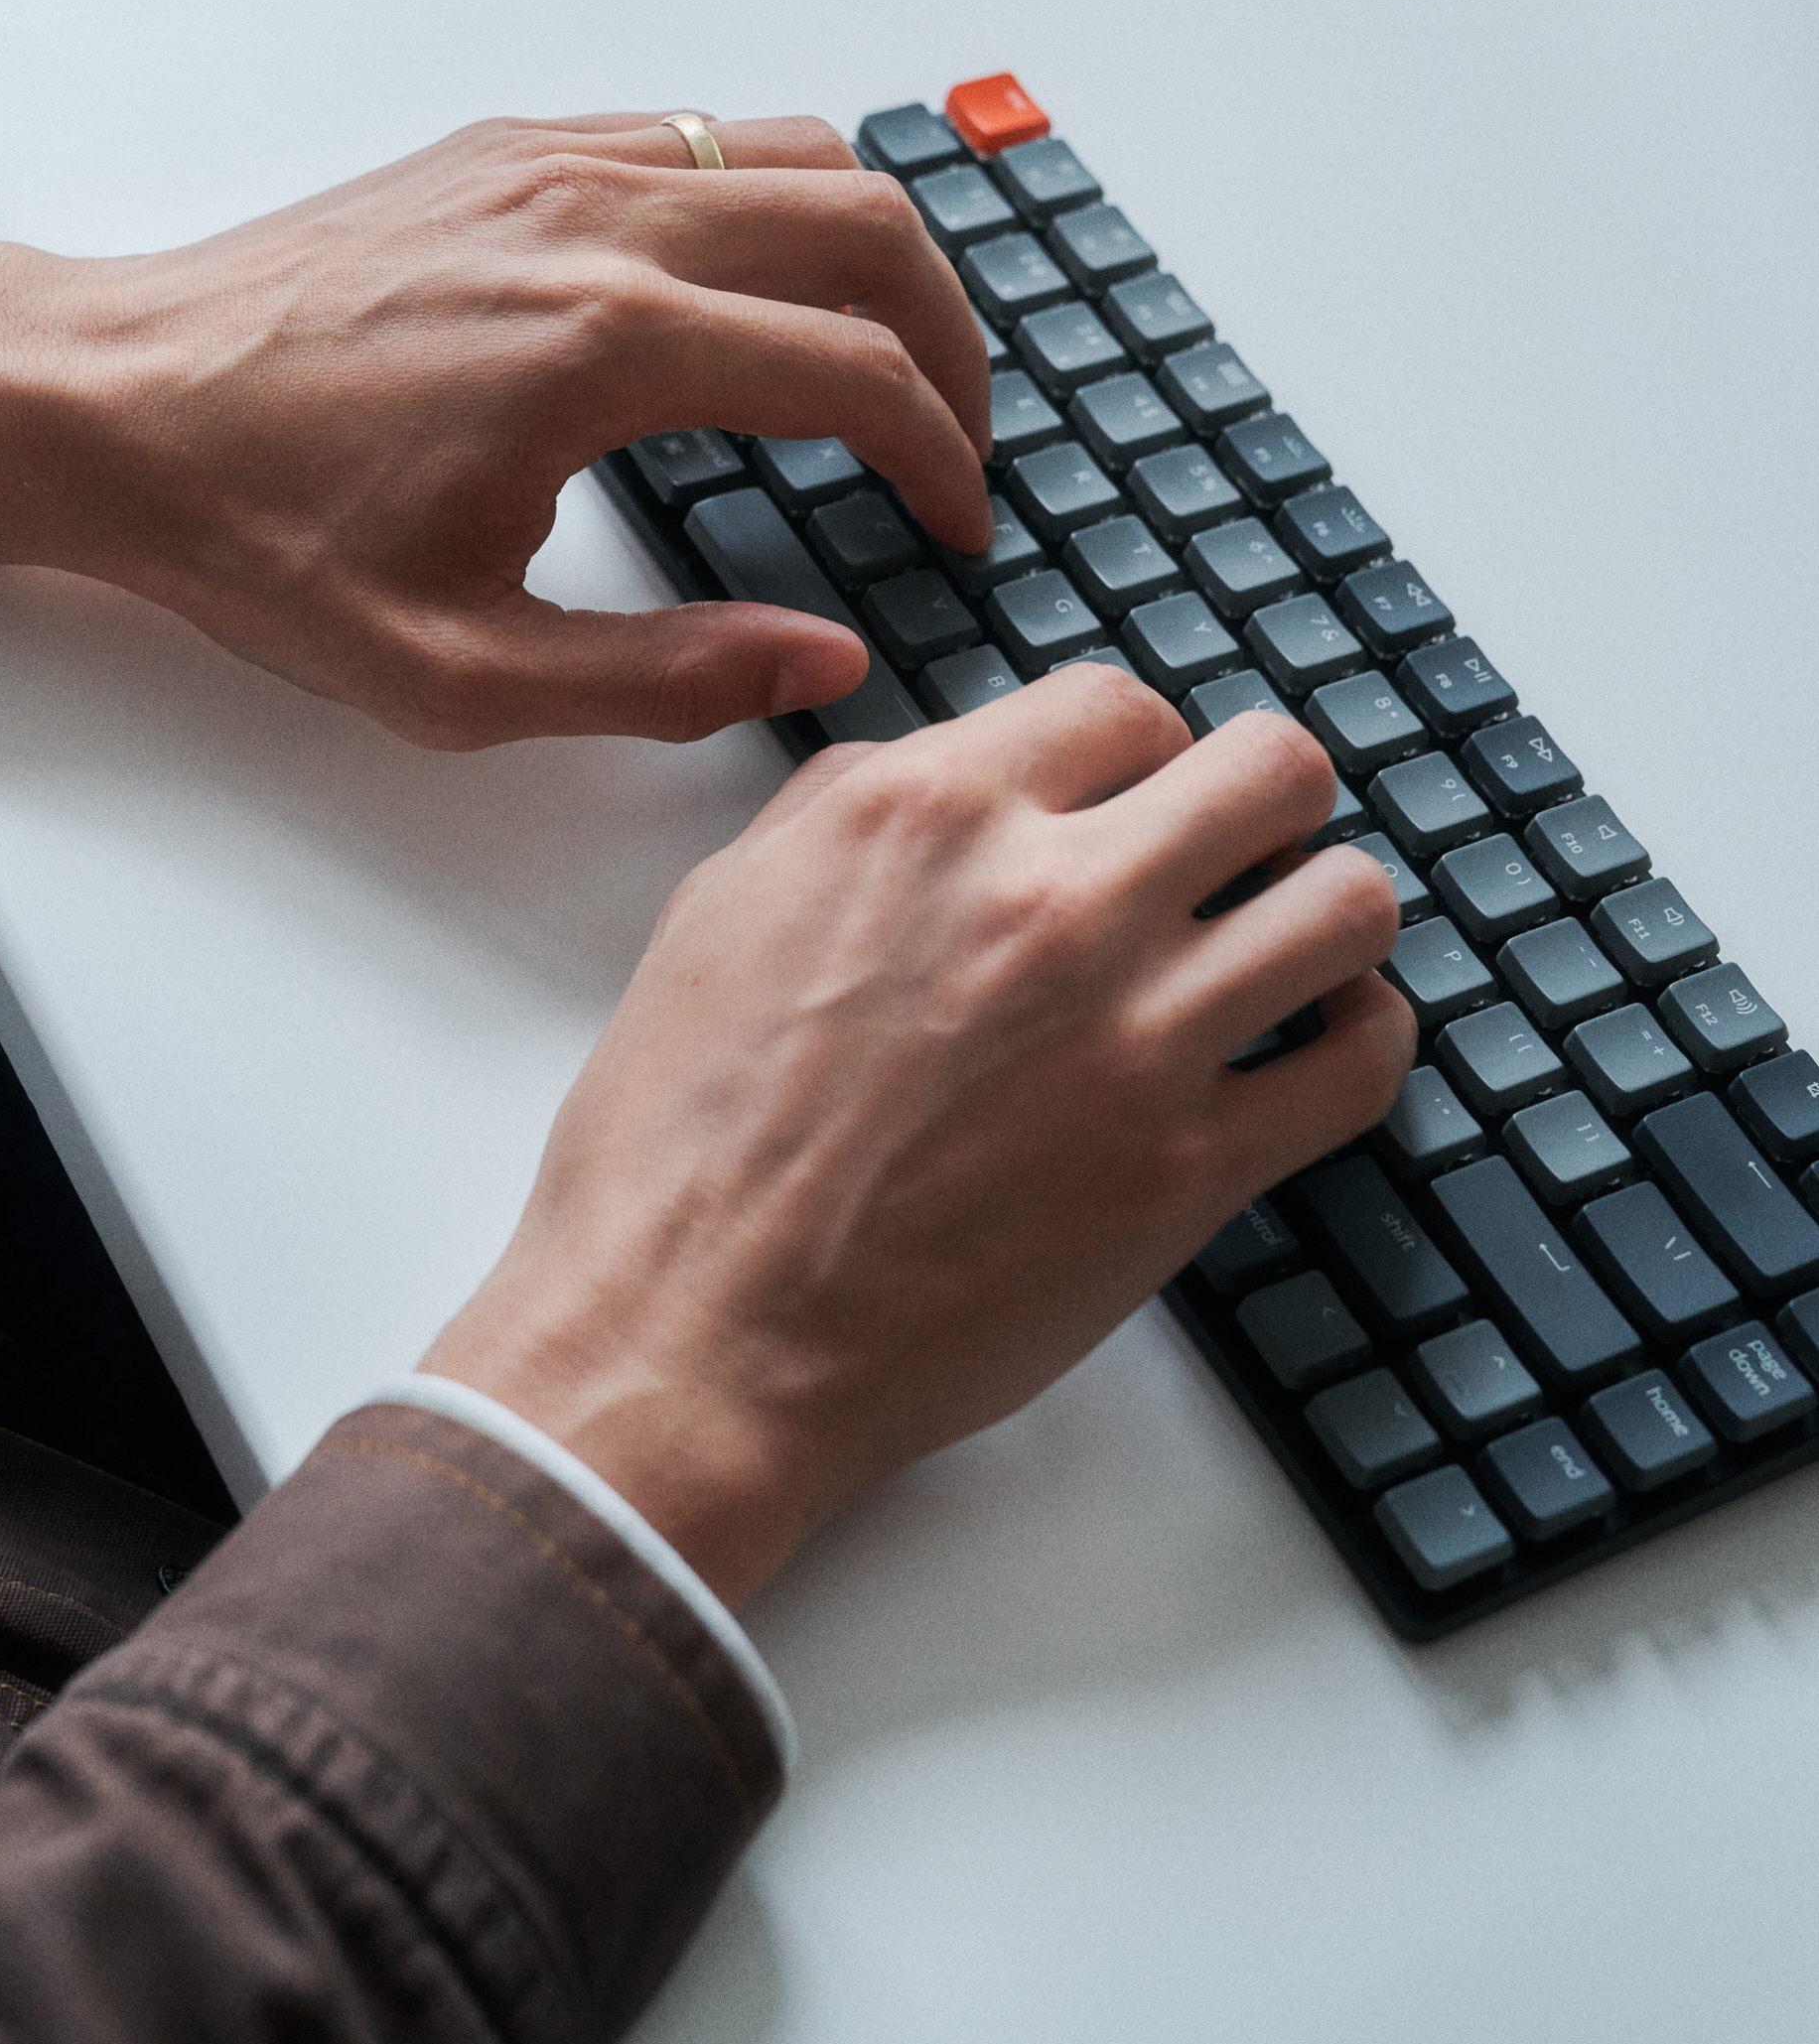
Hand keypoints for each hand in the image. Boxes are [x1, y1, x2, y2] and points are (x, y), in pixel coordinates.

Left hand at [0, 113, 991, 747]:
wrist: (106, 408)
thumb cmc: (257, 534)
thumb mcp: (462, 674)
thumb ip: (665, 679)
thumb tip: (819, 662)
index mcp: (603, 347)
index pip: (858, 372)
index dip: (941, 457)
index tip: (957, 522)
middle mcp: (594, 220)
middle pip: (867, 227)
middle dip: (952, 339)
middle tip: (958, 439)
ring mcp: (548, 162)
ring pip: (797, 151)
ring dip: (877, 253)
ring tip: (889, 360)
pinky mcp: (502, 149)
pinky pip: (699, 134)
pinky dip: (775, 201)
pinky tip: (759, 293)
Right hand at [423, 675, 1416, 1603]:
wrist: (694, 1337)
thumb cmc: (680, 1144)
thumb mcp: (723, 912)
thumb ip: (846, 811)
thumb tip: (945, 772)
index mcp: (927, 818)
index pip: (1118, 706)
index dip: (1137, 752)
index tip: (1132, 801)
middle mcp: (1049, 902)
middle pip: (1270, 769)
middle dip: (1261, 804)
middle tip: (1228, 860)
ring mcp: (1134, 1037)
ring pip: (1349, 901)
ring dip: (1326, 913)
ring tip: (1284, 952)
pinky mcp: (1187, 1171)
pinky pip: (1362, 1067)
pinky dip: (1364, 1042)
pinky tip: (1318, 1047)